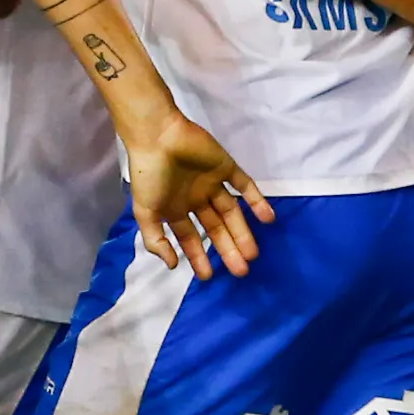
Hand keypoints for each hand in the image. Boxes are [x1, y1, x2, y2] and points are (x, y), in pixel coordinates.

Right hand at [126, 113, 271, 277]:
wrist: (159, 137)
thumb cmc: (150, 175)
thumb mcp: (145, 212)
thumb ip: (155, 240)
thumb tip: (172, 265)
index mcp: (175, 209)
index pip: (191, 238)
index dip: (199, 257)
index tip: (210, 277)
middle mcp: (195, 198)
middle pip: (216, 228)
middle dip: (227, 249)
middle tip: (241, 270)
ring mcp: (212, 183)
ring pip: (231, 212)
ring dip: (243, 232)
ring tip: (253, 254)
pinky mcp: (226, 168)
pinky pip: (245, 186)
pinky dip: (257, 201)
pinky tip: (267, 219)